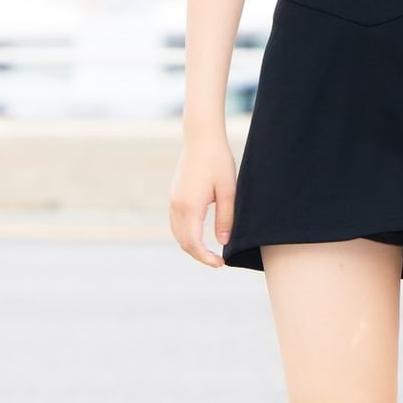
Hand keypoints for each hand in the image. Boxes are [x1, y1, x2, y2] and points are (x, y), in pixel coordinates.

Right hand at [169, 137, 236, 266]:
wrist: (201, 138)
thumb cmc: (218, 161)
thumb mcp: (228, 191)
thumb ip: (226, 218)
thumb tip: (222, 242)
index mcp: (190, 206)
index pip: (193, 243)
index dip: (205, 258)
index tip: (220, 264)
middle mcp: (177, 206)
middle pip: (183, 242)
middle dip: (199, 255)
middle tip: (218, 261)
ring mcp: (173, 200)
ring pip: (177, 234)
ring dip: (191, 246)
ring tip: (209, 251)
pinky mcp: (174, 195)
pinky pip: (176, 223)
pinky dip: (186, 235)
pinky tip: (199, 235)